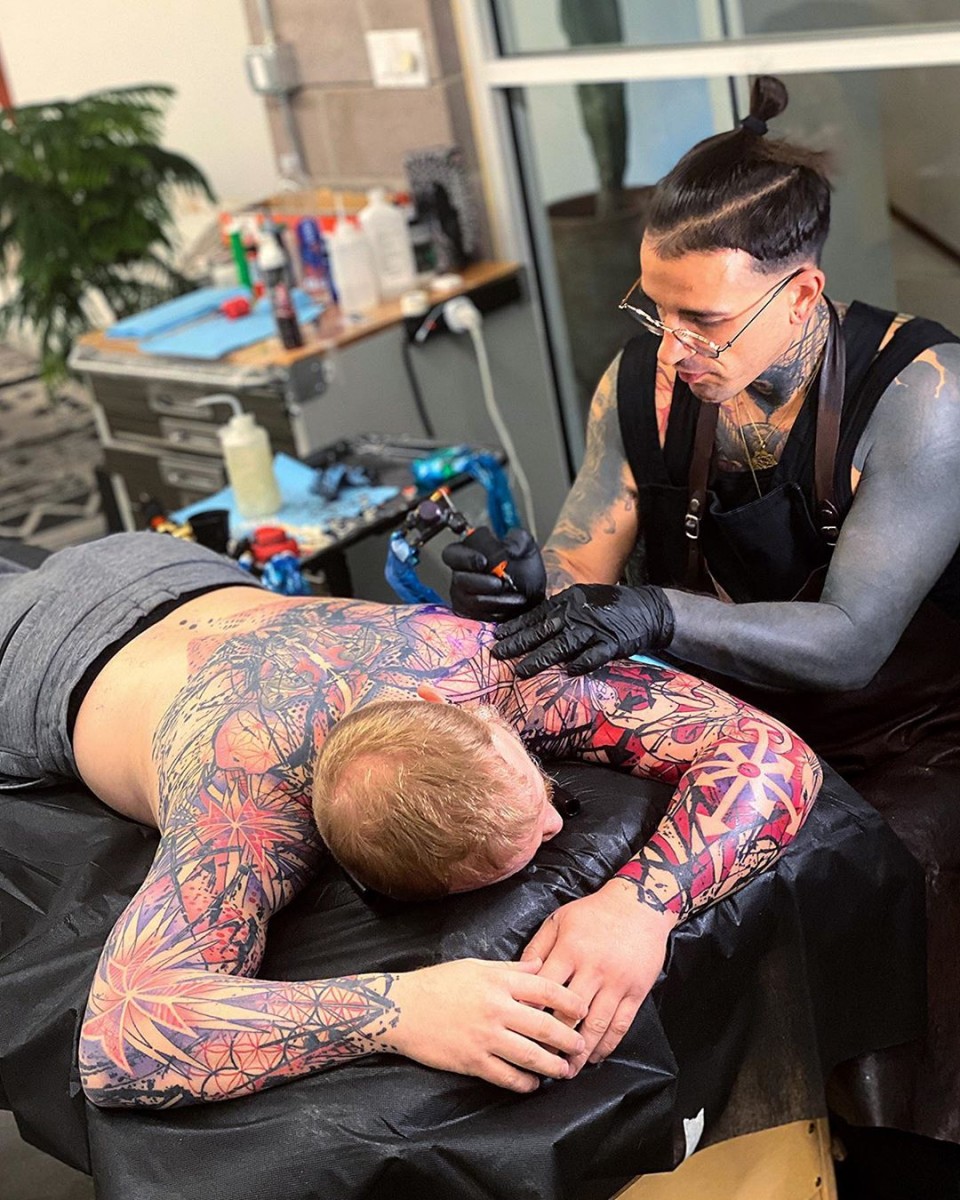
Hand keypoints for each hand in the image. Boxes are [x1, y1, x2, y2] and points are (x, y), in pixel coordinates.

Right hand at [389, 957, 586, 1092]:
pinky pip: (506, 1076)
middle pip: (544, 1026)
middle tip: (581, 1047)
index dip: (570, 1002)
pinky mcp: (472, 1061)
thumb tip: (540, 966)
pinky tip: (533, 1084)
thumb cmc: (438, 982)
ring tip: (565, 1070)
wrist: (401, 1008)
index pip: (546, 990)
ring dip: (552, 1065)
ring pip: (530, 1055)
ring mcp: (485, 1037)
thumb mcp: (475, 966)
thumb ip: (511, 969)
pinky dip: (524, 1083)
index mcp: (499, 981)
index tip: (583, 1010)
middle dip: (568, 1039)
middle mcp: (496, 1008)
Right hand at [442, 527, 545, 620]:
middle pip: (459, 579)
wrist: (532, 594)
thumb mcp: (526, 547)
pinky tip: (508, 604)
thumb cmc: (524, 569)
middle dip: (481, 582)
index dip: (465, 558)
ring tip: (512, 595)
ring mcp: (462, 594)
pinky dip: (495, 611)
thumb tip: (508, 547)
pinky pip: (476, 614)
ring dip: (493, 598)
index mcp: (468, 552)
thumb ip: (518, 540)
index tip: (484, 562)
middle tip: (499, 583)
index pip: (452, 553)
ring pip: (470, 599)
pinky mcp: (469, 612)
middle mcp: (461, 574)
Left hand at [492, 583, 674, 676]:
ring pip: (563, 645)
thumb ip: (560, 611)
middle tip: (498, 654)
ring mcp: (595, 628)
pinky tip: (567, 673)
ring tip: (521, 671)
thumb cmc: (610, 607)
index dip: (516, 626)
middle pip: (544, 630)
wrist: (648, 609)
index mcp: (569, 600)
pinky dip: (581, 664)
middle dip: (519, 643)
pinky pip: (594, 655)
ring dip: (541, 658)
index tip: (498, 636)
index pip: (537, 615)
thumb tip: (533, 624)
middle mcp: (578, 613)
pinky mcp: (613, 643)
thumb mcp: (583, 600)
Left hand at [521, 881, 676, 1075]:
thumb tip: (519, 977)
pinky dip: (607, 1045)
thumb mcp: (558, 920)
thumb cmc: (593, 912)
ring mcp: (616, 983)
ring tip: (568, 1070)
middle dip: (554, 1043)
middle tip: (541, 1063)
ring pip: (596, 1026)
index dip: (530, 1015)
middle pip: (569, 1015)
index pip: (545, 991)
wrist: (639, 905)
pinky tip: (595, 1056)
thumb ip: (537, 948)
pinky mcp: (636, 992)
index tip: (519, 1035)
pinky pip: (621, 1025)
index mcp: (569, 951)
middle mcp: (593, 969)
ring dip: (581, 1053)